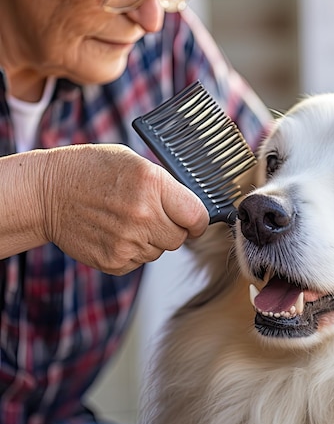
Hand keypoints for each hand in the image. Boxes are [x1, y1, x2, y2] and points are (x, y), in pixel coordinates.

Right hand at [40, 144, 208, 274]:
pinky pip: (139, 261)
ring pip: (159, 251)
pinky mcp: (114, 261)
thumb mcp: (133, 162)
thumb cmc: (90, 170)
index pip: (197, 216)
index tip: (193, 221)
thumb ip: (166, 185)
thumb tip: (191, 207)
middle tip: (151, 216)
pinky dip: (132, 251)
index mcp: (152, 184)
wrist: (45, 193)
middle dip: (172, 229)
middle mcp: (143, 215)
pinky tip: (114, 232)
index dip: (198, 221)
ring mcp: (128, 241)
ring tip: (125, 220)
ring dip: (150, 240)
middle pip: (179, 238)